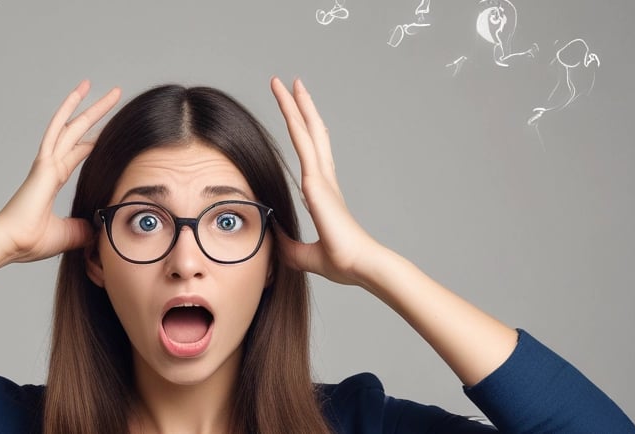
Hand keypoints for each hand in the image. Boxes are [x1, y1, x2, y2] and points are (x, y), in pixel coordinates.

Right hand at [0, 80, 120, 263]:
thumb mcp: (68, 235)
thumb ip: (83, 229)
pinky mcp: (43, 163)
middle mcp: (50, 165)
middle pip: (77, 132)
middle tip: (114, 95)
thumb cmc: (30, 241)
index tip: (108, 130)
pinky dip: (67, 110)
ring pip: (70, 125)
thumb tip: (99, 229)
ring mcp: (46, 162)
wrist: (10, 243)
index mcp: (52, 179)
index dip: (94, 140)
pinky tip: (79, 94)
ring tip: (104, 88)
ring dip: (89, 106)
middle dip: (97, 114)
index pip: (78, 152)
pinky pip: (56, 129)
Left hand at [270, 77, 380, 286]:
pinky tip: (290, 100)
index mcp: (324, 194)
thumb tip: (273, 237)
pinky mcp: (318, 181)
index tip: (298, 116)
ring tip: (289, 81)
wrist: (361, 265)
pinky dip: (296, 118)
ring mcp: (322, 178)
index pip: (312, 155)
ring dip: (298, 104)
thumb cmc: (342, 262)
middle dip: (302, 109)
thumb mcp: (304, 255)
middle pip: (312, 134)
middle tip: (292, 85)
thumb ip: (288, 244)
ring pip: (308, 130)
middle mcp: (324, 180)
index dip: (306, 133)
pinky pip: (303, 142)